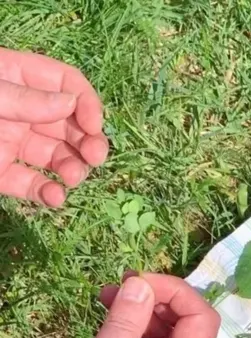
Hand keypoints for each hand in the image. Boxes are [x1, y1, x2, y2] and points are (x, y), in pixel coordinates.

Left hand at [0, 48, 107, 206]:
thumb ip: (25, 98)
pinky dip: (47, 194)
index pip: (67, 83)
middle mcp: (21, 112)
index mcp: (17, 79)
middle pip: (69, 124)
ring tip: (73, 178)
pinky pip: (31, 185)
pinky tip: (55, 198)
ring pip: (57, 157)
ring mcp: (12, 143)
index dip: (86, 103)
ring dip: (73, 169)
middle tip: (95, 157)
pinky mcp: (1, 174)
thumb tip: (71, 104)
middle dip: (88, 141)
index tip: (93, 125)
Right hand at [21, 273, 219, 337]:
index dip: (176, 292)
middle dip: (157, 304)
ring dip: (145, 322)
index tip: (137, 280)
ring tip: (107, 306)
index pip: (203, 320)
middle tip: (115, 289)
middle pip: (189, 333)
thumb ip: (125, 322)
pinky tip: (111, 336)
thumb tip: (143, 284)